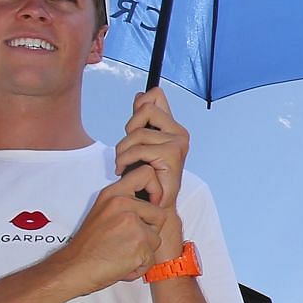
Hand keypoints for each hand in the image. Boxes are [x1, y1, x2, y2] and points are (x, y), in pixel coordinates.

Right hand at [49, 166, 165, 293]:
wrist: (73, 269)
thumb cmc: (87, 245)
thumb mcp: (102, 211)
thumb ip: (124, 203)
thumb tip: (150, 200)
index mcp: (114, 193)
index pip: (147, 173)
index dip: (156, 189)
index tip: (150, 204)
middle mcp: (124, 205)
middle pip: (159, 214)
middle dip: (149, 231)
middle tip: (127, 240)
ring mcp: (133, 225)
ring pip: (156, 238)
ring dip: (143, 251)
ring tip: (122, 253)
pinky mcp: (139, 245)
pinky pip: (151, 258)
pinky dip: (139, 266)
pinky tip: (122, 264)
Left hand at [116, 87, 190, 260]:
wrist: (155, 208)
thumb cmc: (146, 179)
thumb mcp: (141, 146)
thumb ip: (143, 121)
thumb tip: (143, 94)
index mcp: (173, 128)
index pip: (155, 97)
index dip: (140, 107)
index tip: (133, 127)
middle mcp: (179, 132)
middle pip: (145, 109)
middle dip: (129, 129)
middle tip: (126, 151)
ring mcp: (178, 142)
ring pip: (138, 133)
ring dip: (123, 150)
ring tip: (122, 165)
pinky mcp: (172, 154)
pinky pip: (139, 148)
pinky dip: (125, 160)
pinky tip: (123, 171)